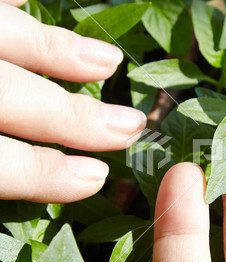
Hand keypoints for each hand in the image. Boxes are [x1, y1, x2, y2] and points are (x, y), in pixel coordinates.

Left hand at [0, 1, 145, 202]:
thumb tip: (44, 196)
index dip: (47, 174)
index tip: (96, 178)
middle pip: (10, 96)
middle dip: (76, 116)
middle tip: (131, 126)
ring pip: (2, 34)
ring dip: (58, 50)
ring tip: (108, 61)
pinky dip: (14, 2)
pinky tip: (32, 3)